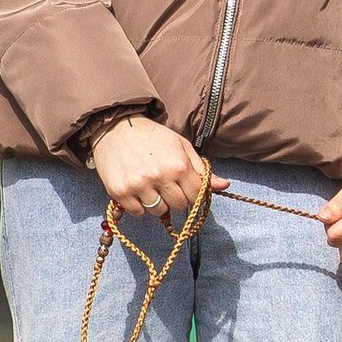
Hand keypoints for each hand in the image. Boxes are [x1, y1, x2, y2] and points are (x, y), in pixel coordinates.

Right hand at [91, 118, 206, 222]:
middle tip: (168, 185)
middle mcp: (159, 177)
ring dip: (158, 202)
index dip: (193, 193)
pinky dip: (140, 205)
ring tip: (152, 185)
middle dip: (176, 198)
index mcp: (178, 165)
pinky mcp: (119, 193)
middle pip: (178, 206)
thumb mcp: (182, 147)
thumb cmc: (153, 137)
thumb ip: (202, 169)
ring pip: (158, 211)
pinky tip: (138, 190)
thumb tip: (225, 185)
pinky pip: (138, 213)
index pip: (196, 196)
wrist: (116, 128)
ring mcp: (138, 186)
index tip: (186, 187)